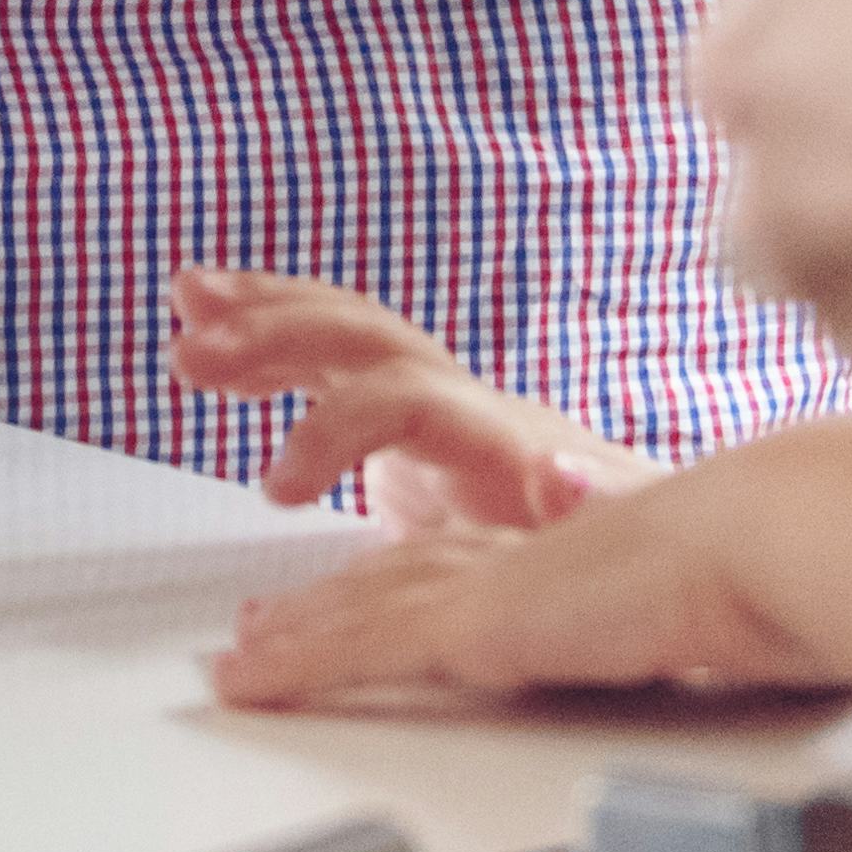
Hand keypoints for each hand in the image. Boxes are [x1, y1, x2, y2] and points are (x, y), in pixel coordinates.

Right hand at [165, 265, 656, 524]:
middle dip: (275, 333)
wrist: (666, 547)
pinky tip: (221, 340)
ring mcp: (437, 409)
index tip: (278, 488)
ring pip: (343, 335)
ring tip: (186, 299)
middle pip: (362, 339)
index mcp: (501, 433)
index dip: (333, 430)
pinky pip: (334, 367)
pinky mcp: (414, 436)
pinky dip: (276, 346)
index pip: (401, 400)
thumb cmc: (648, 552)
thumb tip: (562, 477)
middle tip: (192, 348)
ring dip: (263, 315)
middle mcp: (464, 403)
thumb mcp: (629, 540)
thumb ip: (594, 504)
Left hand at [206, 428, 851, 712]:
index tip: (354, 613)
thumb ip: (678, 634)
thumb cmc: (765, 581)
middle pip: (392, 579)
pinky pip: (357, 645)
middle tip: (260, 632)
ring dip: (292, 636)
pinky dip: (294, 663)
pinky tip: (248, 682)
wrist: (762, 546)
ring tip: (239, 662)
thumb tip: (704, 658)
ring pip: (360, 607)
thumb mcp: (707, 621)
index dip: (398, 595)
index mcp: (567, 559)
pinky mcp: (471, 618)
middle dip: (321, 605)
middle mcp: (515, 559)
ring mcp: (487, 584)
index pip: (460, 576)